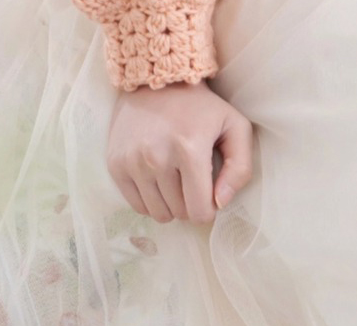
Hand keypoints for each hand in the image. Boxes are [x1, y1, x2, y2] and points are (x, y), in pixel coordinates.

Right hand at [106, 80, 253, 224]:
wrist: (155, 80)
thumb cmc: (202, 107)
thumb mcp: (235, 127)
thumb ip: (240, 169)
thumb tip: (220, 203)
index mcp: (190, 151)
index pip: (199, 212)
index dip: (209, 209)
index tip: (209, 193)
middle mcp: (156, 159)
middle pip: (179, 213)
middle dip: (190, 203)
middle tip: (192, 180)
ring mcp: (132, 162)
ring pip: (158, 213)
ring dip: (170, 204)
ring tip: (175, 180)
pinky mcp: (116, 164)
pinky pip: (137, 205)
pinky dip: (150, 200)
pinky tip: (158, 180)